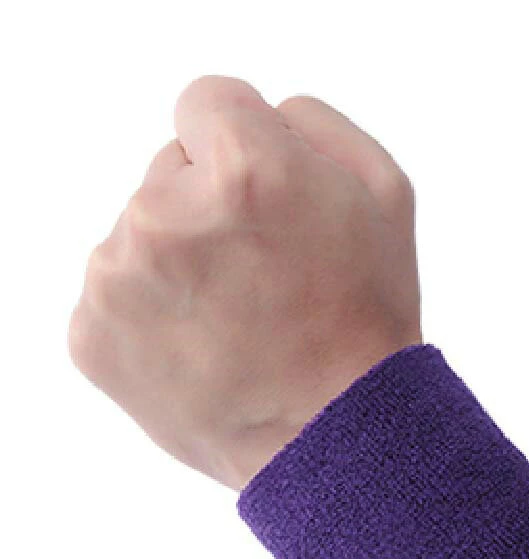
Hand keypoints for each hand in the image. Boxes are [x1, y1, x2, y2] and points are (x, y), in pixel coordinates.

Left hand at [68, 76, 420, 490]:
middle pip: (169, 170)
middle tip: (264, 276)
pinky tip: (202, 348)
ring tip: (235, 320)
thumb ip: (311, 121)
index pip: (207, 101)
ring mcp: (118, 280)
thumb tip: (255, 113)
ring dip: (179, 262)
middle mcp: (166, 216)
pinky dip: (152, 313)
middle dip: (210, 207)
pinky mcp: (91, 335)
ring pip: (139, 234)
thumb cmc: (365, 318)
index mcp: (245, 171)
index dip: (246, 147)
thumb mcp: (387, 193)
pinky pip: (116, 292)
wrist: (331, 436)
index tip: (266, 197)